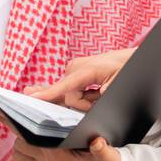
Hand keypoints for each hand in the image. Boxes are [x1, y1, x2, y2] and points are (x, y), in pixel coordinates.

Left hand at [0, 108, 119, 160]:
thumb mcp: (107, 155)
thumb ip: (102, 149)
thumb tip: (98, 143)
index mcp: (58, 155)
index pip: (30, 137)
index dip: (14, 123)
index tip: (1, 110)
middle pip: (20, 141)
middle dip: (11, 125)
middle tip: (2, 110)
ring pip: (19, 150)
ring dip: (18, 137)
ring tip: (18, 121)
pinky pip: (24, 159)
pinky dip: (22, 148)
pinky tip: (28, 137)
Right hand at [21, 48, 136, 110]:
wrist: (129, 57)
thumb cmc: (126, 66)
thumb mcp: (121, 80)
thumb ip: (108, 89)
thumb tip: (100, 92)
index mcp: (87, 69)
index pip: (64, 85)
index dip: (48, 93)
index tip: (31, 97)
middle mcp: (75, 67)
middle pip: (68, 96)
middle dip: (83, 103)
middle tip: (99, 95)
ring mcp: (73, 70)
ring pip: (70, 96)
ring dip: (85, 100)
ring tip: (100, 91)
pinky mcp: (73, 73)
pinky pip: (70, 90)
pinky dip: (82, 96)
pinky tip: (93, 91)